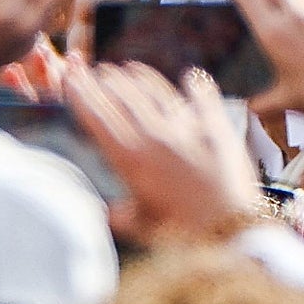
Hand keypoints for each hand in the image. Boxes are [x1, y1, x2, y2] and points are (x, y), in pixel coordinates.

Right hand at [59, 55, 259, 241]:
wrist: (231, 230)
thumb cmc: (183, 236)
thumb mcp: (144, 227)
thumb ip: (122, 216)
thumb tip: (108, 212)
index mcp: (131, 160)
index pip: (98, 116)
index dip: (81, 93)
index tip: (72, 76)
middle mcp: (155, 137)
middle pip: (123, 96)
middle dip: (106, 79)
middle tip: (97, 70)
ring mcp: (186, 128)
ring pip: (155, 90)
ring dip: (139, 76)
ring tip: (128, 67)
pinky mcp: (216, 126)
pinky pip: (202, 95)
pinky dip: (194, 83)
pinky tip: (189, 75)